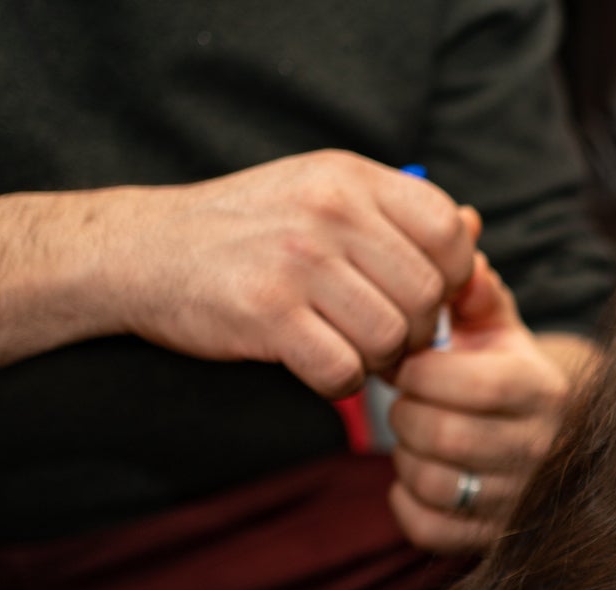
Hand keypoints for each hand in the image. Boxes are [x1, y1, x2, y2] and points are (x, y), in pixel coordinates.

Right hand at [93, 150, 477, 397]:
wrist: (140, 251)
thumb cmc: (243, 231)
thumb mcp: (318, 195)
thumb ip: (392, 216)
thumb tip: (475, 231)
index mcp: (348, 177)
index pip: (448, 230)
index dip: (452, 278)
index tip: (422, 300)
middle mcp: (329, 211)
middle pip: (426, 295)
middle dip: (415, 333)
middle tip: (383, 342)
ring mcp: (297, 261)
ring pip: (390, 338)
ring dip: (378, 363)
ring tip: (348, 352)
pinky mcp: (266, 313)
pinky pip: (343, 372)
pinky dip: (340, 385)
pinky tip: (317, 369)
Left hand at [383, 257, 584, 550]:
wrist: (545, 437)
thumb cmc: (502, 368)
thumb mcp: (493, 323)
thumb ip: (469, 281)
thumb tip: (461, 222)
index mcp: (541, 389)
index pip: (469, 385)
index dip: (421, 373)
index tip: (412, 362)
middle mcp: (540, 450)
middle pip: (442, 437)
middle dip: (406, 414)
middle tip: (407, 400)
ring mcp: (519, 501)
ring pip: (431, 484)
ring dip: (405, 458)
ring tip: (416, 436)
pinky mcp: (493, 540)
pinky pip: (429, 529)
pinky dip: (407, 502)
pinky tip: (415, 477)